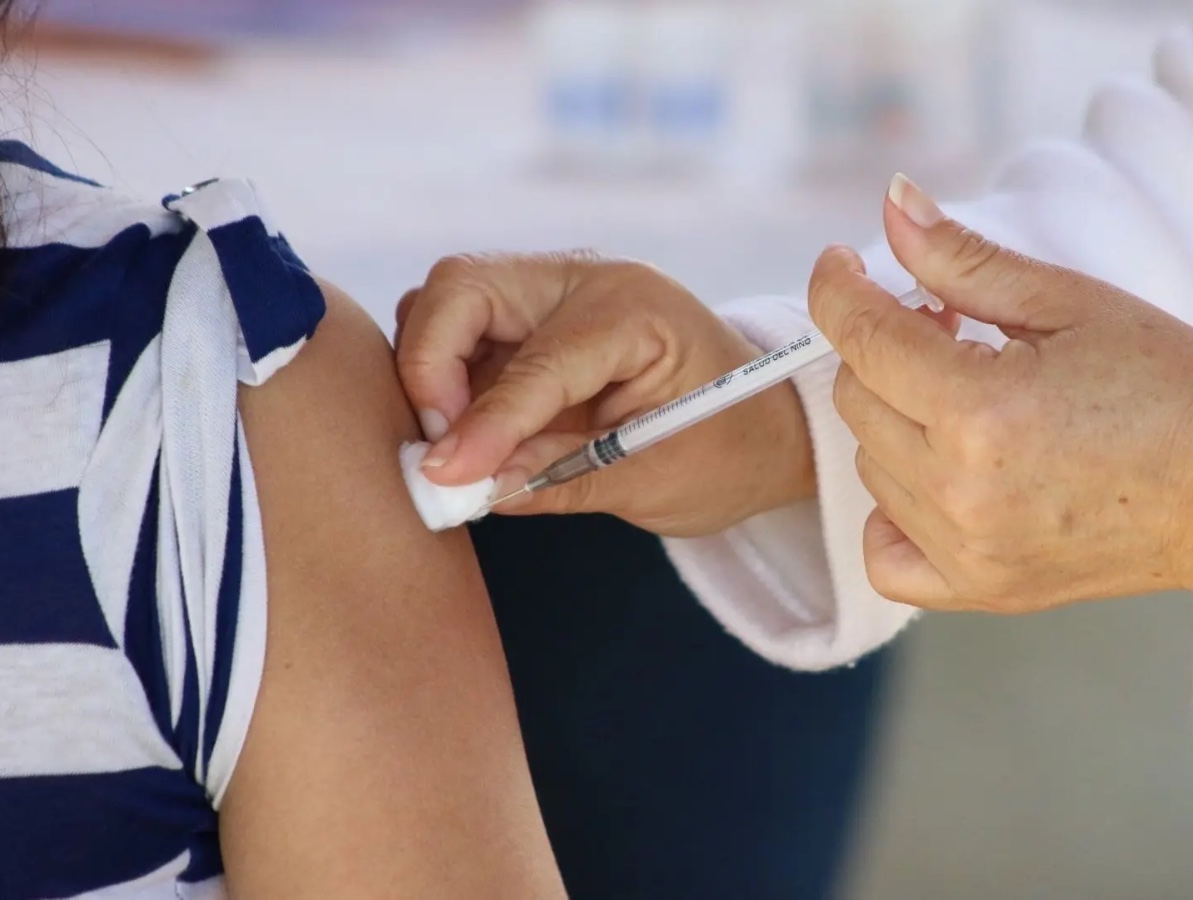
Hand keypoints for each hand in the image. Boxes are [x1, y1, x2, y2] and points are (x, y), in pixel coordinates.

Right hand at [396, 252, 815, 536]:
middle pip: (462, 286)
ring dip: (430, 370)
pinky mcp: (525, 322)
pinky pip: (454, 332)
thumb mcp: (657, 481)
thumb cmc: (727, 450)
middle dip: (431, 366)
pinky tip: (464, 434)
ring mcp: (550, 293)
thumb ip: (560, 479)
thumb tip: (469, 485)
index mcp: (637, 311)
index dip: (485, 422)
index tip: (446, 477)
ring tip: (458, 445)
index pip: (537, 359)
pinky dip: (440, 379)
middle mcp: (585, 281)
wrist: (762, 427)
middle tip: (444, 448)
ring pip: (445, 302)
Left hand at [807, 176, 1192, 613]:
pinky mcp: (983, 588)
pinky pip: (887, 557)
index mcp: (980, 409)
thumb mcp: (1070, 302)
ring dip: (897, 419)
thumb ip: (964, 258)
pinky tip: (937, 475)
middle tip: (946, 325)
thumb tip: (894, 202)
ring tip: (968, 393)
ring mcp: (968, 549)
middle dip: (885, 350)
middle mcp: (960, 489)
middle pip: (858, 401)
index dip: (838, 288)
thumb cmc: (1171, 387)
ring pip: (870, 466)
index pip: (861, 337)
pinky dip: (894, 514)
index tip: (843, 264)